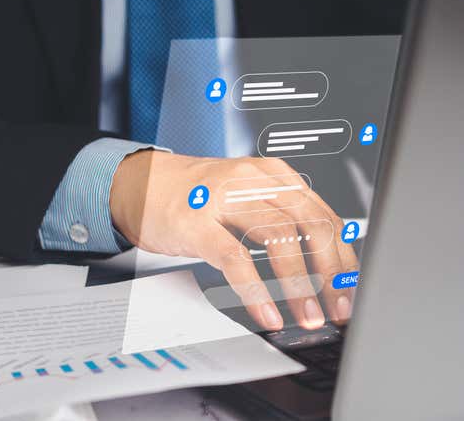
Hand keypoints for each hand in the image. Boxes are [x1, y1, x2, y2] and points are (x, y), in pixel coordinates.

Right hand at [110, 150, 358, 330]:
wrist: (143, 185)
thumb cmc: (197, 197)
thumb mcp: (246, 196)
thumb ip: (280, 216)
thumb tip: (323, 262)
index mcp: (272, 175)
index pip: (323, 213)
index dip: (343, 256)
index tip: (350, 290)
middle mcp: (253, 181)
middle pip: (309, 223)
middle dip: (330, 272)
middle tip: (336, 307)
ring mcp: (223, 199)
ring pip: (278, 238)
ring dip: (299, 284)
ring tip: (307, 316)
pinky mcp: (196, 223)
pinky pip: (235, 258)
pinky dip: (256, 291)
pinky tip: (267, 313)